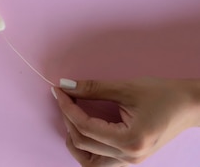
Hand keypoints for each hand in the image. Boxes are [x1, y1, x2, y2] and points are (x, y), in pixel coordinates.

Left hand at [52, 77, 199, 165]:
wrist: (190, 105)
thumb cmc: (163, 94)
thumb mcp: (125, 88)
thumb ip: (92, 88)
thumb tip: (65, 85)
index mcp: (129, 141)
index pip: (85, 127)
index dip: (66, 106)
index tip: (57, 90)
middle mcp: (129, 157)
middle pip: (83, 144)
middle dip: (68, 119)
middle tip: (64, 98)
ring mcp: (131, 161)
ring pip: (90, 163)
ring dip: (75, 142)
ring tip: (71, 119)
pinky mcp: (131, 158)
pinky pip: (102, 162)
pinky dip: (88, 149)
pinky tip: (85, 130)